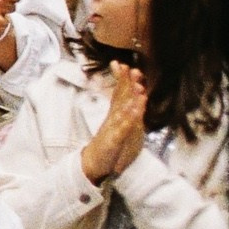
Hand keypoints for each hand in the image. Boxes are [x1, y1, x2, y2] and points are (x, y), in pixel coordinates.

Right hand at [82, 62, 149, 184]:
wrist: (92, 165)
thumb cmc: (107, 146)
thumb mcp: (117, 127)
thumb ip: (124, 113)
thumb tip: (132, 98)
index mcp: (114, 115)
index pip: (119, 94)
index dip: (122, 80)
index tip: (123, 64)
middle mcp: (112, 119)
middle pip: (119, 98)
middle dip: (125, 83)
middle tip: (128, 67)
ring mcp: (112, 129)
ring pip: (122, 111)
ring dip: (130, 98)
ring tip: (137, 86)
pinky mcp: (113, 141)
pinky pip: (122, 129)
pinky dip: (128, 120)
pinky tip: (133, 111)